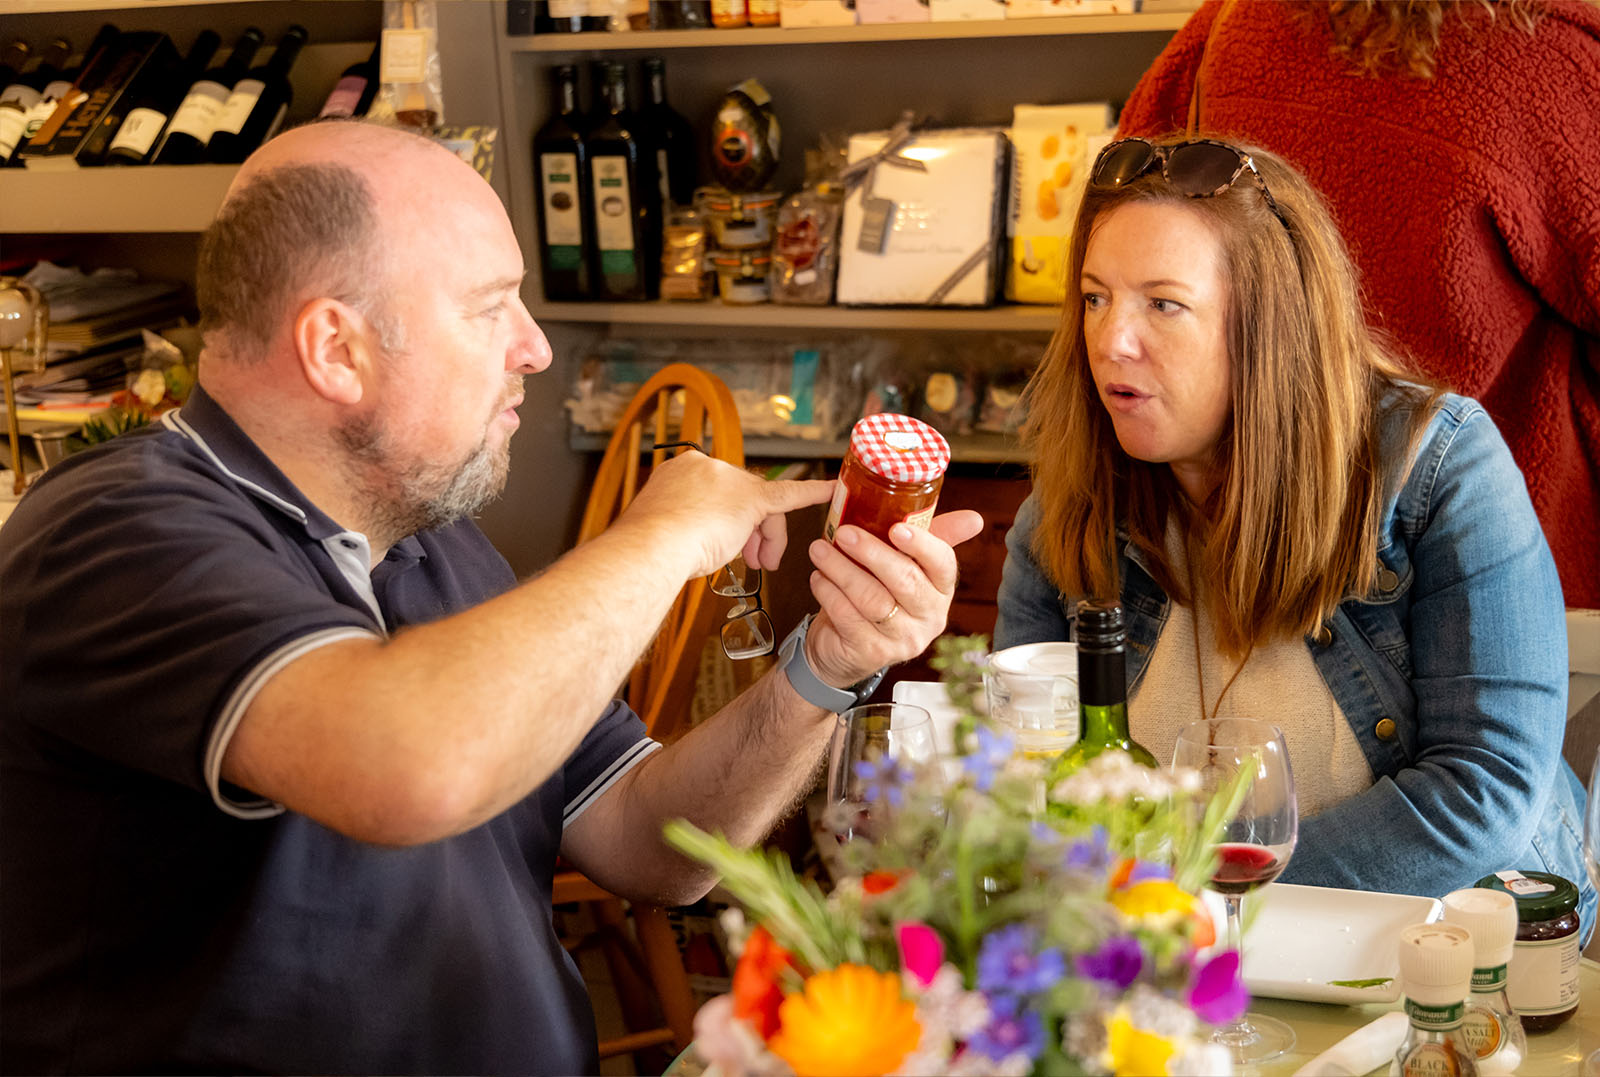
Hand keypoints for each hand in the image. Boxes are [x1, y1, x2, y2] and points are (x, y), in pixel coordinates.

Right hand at [612, 450, 835, 580]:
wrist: (650, 547)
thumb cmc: (650, 549)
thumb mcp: (666, 531)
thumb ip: (685, 526)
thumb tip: (696, 540)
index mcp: (680, 471)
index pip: (716, 496)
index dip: (725, 523)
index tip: (722, 536)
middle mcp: (704, 467)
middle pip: (740, 502)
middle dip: (748, 534)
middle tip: (751, 562)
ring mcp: (727, 478)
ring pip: (759, 510)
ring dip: (761, 540)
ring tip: (755, 565)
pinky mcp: (751, 496)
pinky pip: (789, 494)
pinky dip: (813, 492)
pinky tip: (832, 490)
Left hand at [802, 511, 984, 686]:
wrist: (843, 647)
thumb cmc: (877, 594)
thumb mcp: (904, 564)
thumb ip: (929, 537)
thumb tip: (973, 518)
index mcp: (941, 590)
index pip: (943, 565)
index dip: (921, 545)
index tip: (896, 528)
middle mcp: (929, 617)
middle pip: (905, 581)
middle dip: (872, 552)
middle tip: (845, 533)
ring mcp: (902, 639)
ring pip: (873, 599)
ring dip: (842, 570)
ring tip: (820, 550)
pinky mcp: (873, 653)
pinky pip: (849, 617)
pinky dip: (829, 593)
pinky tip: (818, 577)